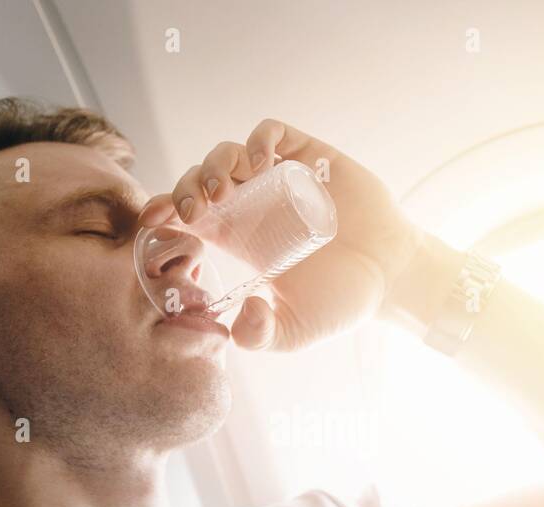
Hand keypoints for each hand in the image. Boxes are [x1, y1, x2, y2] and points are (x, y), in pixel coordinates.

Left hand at [137, 119, 424, 350]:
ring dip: (214, 165)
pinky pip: (270, 133)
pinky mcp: (307, 157)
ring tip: (223, 190)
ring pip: (228, 153)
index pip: (187, 215)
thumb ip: (261, 336)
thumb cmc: (341, 302)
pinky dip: (258, 140)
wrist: (391, 276)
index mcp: (238, 238)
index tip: (152, 223)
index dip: (164, 211)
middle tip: (194, 209)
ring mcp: (278, 178)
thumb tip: (241, 315)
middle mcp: (252, 204)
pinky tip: (261, 164)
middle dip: (185, 188)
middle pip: (200, 179)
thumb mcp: (293, 331)